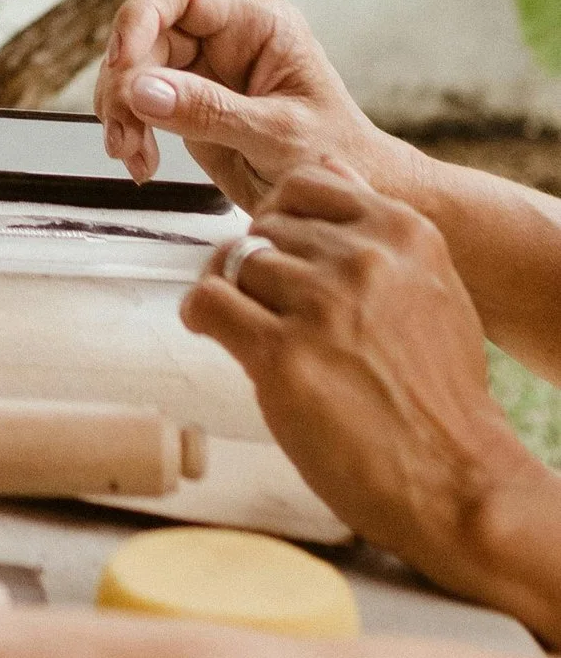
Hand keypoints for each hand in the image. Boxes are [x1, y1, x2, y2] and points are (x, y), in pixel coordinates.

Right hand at [95, 0, 403, 210]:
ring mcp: (204, 70)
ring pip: (134, 67)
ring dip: (120, 109)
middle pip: (146, 31)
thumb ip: (210, 111)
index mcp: (258, 23)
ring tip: (131, 154)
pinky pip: (139, 102)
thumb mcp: (279, 136)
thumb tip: (141, 90)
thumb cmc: (339, 156)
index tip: (122, 61)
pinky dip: (129, 130)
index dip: (140, 14)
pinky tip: (140, 161)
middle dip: (125, 80)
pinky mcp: (189, 103)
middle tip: (124, 129)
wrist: (356, 194)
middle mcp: (225, 37)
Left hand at [182, 156, 556, 619]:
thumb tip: (324, 177)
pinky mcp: (282, 354)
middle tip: (270, 307)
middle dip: (259, 263)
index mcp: (401, 232)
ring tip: (252, 328)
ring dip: (234, 294)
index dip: (280, 216)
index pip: (305, 182)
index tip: (279, 247)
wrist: (458, 480)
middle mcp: (361, 258)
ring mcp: (321, 304)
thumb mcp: (431, 288)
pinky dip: (199, 314)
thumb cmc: (441, 394)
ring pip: (235, 263)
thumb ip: (378, 233)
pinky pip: (209, 302)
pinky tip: (212, 330)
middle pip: (265, 228)